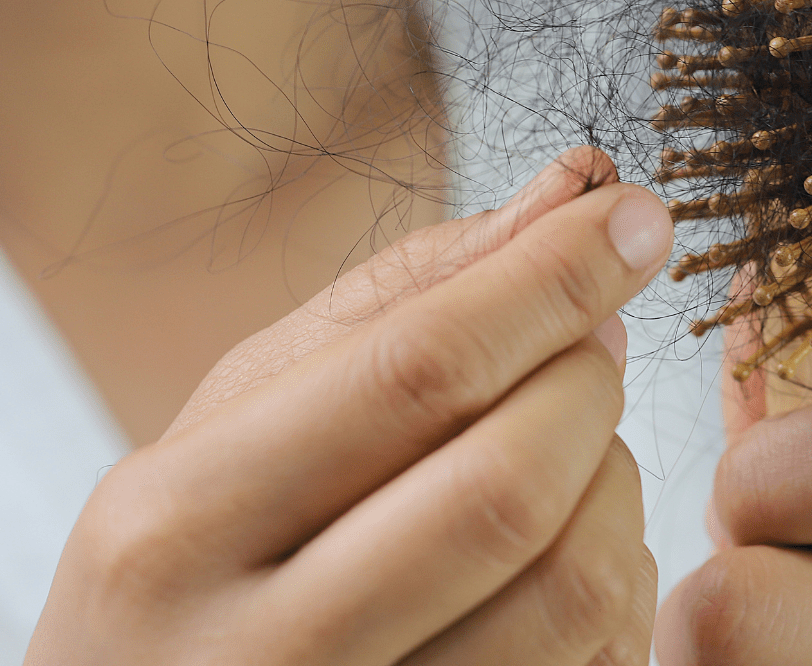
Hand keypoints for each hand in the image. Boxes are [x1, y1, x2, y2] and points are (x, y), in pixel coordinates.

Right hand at [25, 148, 670, 664]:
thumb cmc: (185, 575)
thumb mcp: (232, 429)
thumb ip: (388, 309)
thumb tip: (566, 192)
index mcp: (175, 525)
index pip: (411, 370)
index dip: (551, 280)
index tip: (636, 216)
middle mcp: (251, 657)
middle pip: (507, 482)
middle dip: (588, 381)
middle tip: (595, 342)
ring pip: (572, 591)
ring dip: (618, 489)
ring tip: (578, 452)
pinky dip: (623, 591)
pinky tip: (574, 555)